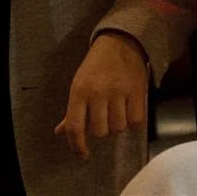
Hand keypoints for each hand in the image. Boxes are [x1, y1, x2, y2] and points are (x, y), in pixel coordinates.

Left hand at [53, 31, 147, 157]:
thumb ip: (71, 111)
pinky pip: (136, 121)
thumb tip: (59, 132)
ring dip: (118, 125)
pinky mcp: (137, 90)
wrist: (120, 41)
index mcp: (79, 92)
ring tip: (118, 111)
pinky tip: (131, 112)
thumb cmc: (96, 66)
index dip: (77, 146)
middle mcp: (98, 92)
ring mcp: (118, 91)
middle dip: (102, 129)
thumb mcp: (79, 85)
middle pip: (100, 131)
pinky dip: (134, 122)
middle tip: (105, 117)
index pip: (75, 127)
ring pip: (118, 128)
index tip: (83, 154)